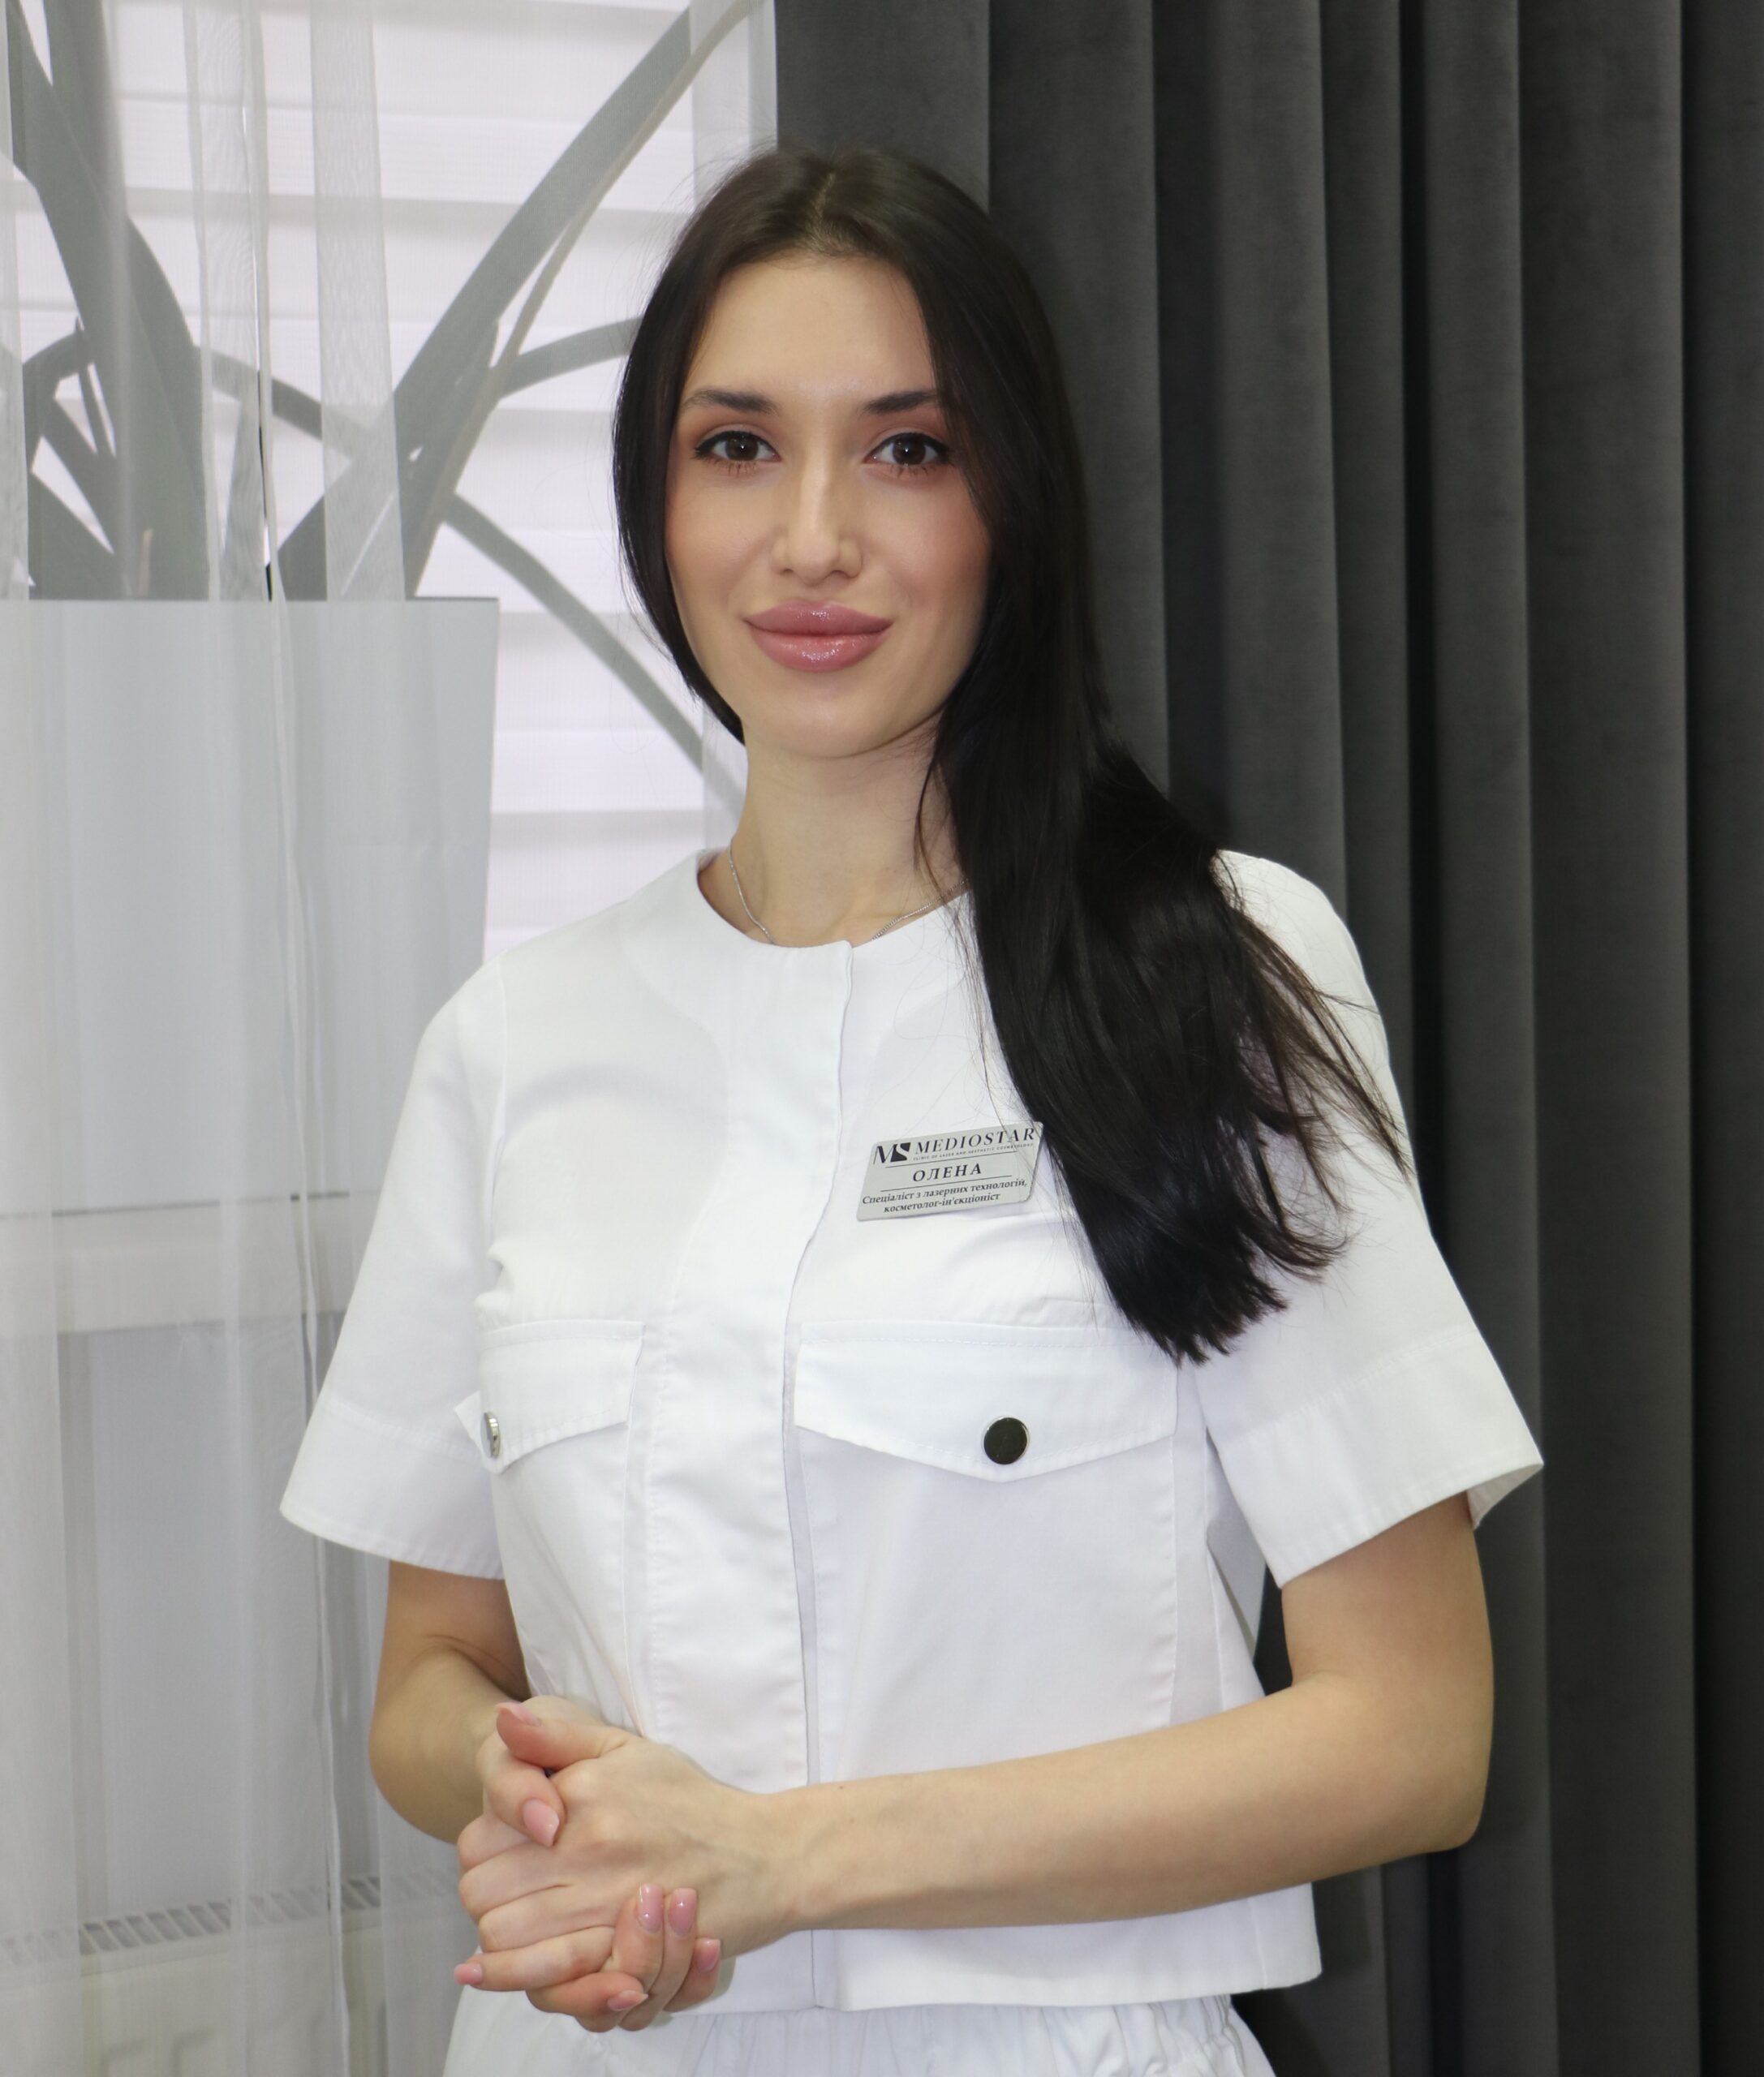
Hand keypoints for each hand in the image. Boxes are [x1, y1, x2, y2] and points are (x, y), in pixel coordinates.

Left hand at [457, 1700, 791, 2023]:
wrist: (760, 1855)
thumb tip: (500, 1716)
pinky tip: (520, 1969)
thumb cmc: (688, 1800)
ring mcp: (605, 1903)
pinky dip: (525, 1976)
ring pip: (504, 1939)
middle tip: (510, 1896)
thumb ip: (556, 1736)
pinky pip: (548, 1976)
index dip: (482, 1852)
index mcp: (580, 1796)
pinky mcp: (624, 1951)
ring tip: (521, 1929)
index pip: (479, 1840)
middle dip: (485, 1899)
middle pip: (480, 1894)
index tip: (503, 1856)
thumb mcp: (625, 1750)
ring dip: (502, 1941)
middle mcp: (587, 1848)